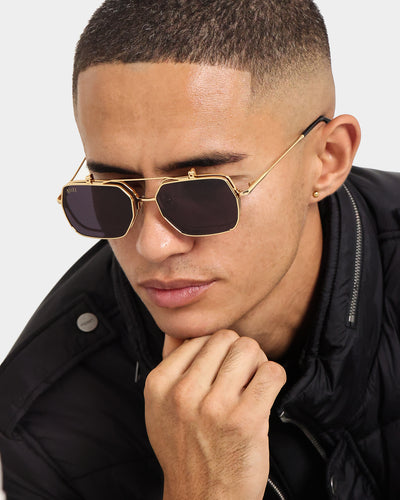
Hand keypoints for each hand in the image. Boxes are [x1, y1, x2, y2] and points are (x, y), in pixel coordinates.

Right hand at [144, 331, 285, 499]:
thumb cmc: (186, 450)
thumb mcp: (161, 408)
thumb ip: (169, 365)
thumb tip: (180, 329)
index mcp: (160, 383)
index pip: (199, 337)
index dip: (216, 351)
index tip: (220, 371)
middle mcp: (183, 392)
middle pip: (226, 338)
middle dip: (238, 352)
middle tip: (240, 376)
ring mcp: (214, 406)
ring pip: (249, 349)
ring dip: (256, 363)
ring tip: (252, 384)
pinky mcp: (246, 419)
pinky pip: (271, 372)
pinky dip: (274, 377)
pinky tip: (265, 393)